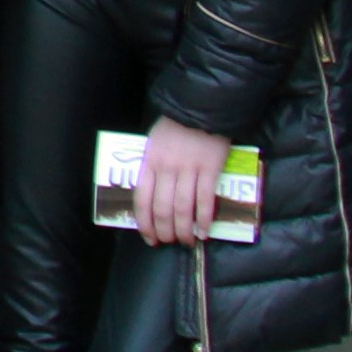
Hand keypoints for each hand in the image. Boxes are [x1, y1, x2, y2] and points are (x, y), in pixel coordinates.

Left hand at [135, 116, 233, 245]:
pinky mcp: (210, 169)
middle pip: (163, 208)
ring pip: (183, 208)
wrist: (200, 109)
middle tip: (169, 242)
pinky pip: (205, 200)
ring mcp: (188, 169)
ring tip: (186, 242)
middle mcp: (166, 168)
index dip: (145, 222)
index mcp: (149, 162)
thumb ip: (152, 168)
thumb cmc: (174, 128)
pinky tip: (204, 232)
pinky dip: (204, 219)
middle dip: (165, 231)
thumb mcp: (153, 145)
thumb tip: (151, 197)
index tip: (149, 238)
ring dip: (184, 230)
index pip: (142, 199)